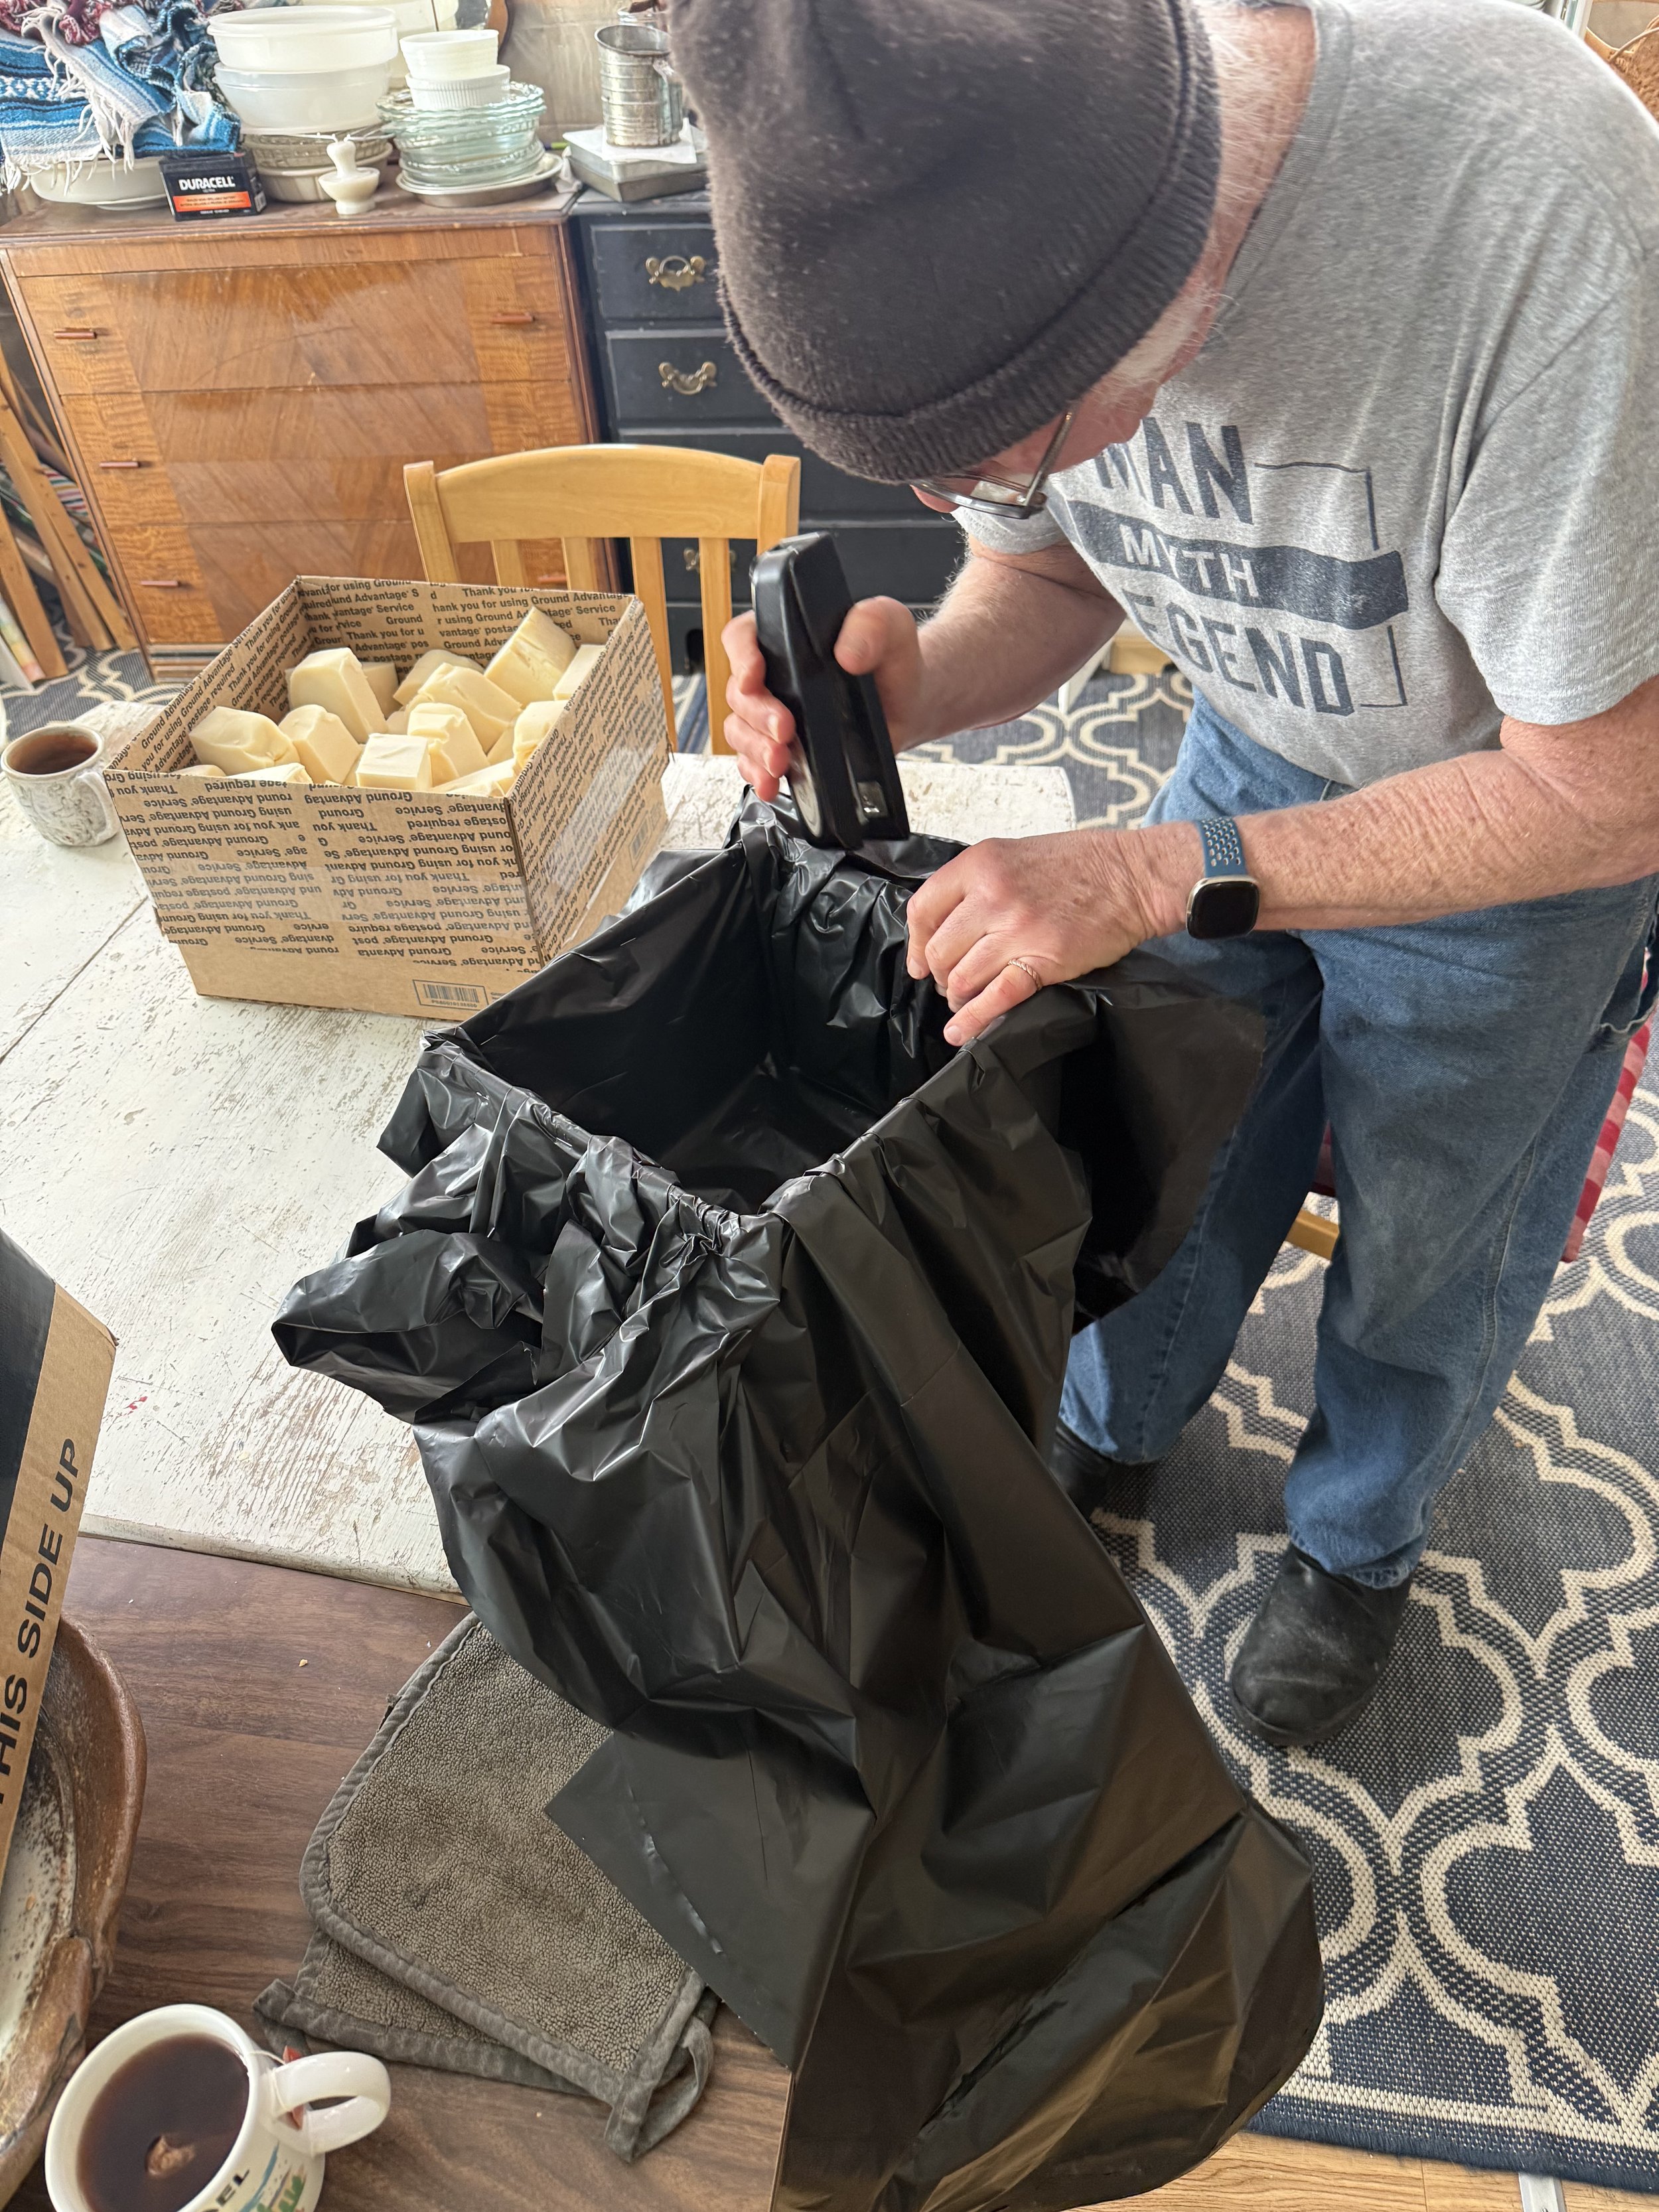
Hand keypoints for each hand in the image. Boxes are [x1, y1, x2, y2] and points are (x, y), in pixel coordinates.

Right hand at [720, 597, 926, 799]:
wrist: (910, 704)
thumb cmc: (895, 660)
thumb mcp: (891, 626)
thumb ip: (871, 624)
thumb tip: (847, 652)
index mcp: (787, 637)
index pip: (743, 637)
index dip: (740, 657)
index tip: (754, 676)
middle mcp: (774, 674)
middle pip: (738, 693)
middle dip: (756, 715)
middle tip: (784, 728)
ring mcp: (775, 712)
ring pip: (740, 730)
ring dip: (755, 748)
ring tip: (780, 760)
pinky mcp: (784, 746)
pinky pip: (753, 761)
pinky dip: (757, 774)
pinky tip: (771, 781)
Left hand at [906, 829, 1180, 1045]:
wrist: (1133, 875)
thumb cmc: (1080, 864)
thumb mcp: (1014, 854)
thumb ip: (977, 884)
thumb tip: (945, 924)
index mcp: (980, 864)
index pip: (923, 909)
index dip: (915, 943)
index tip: (919, 961)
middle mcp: (992, 895)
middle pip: (939, 951)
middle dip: (939, 975)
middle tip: (950, 983)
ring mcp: (1017, 929)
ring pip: (961, 978)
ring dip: (958, 997)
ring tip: (965, 1000)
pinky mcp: (1043, 960)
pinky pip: (994, 997)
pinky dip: (972, 1020)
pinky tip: (961, 1031)